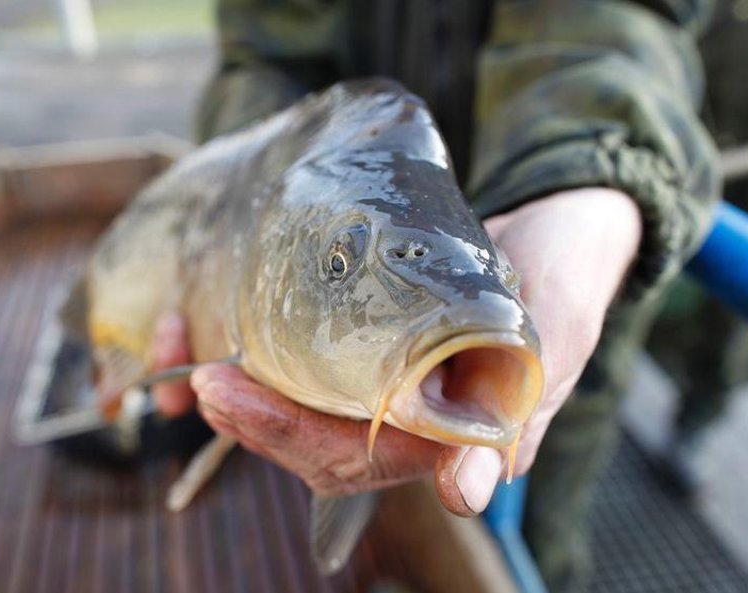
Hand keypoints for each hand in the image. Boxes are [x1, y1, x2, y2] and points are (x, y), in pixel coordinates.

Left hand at [153, 187, 640, 514]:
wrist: (549, 228)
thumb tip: (467, 494)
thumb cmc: (560, 274)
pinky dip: (248, 356)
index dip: (293, 436)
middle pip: (312, 443)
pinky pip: (294, 371)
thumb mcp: (552, 333)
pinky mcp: (357, 346)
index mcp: (448, 435)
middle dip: (251, 418)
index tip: (235, 400)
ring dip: (236, 394)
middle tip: (201, 380)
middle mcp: (404, 422)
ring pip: (293, 413)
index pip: (359, 456)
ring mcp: (377, 386)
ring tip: (187, 351)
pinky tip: (205, 328)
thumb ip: (518, 410)